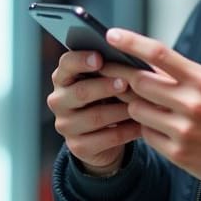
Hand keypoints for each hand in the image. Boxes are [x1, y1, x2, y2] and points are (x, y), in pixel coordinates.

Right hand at [46, 50, 142, 175]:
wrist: (104, 134)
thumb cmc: (108, 95)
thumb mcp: (105, 79)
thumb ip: (110, 66)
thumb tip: (129, 54)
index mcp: (63, 77)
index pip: (66, 63)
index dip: (82, 60)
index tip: (100, 58)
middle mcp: (58, 100)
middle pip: (80, 92)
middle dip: (105, 86)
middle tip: (125, 83)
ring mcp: (65, 125)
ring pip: (94, 117)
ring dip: (120, 110)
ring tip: (141, 105)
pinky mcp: (77, 146)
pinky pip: (105, 138)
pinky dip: (126, 131)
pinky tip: (141, 125)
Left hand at [104, 28, 200, 191]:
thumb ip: (187, 75)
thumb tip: (151, 63)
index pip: (160, 54)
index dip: (132, 42)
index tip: (112, 34)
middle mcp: (191, 104)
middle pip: (139, 83)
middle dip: (127, 79)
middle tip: (117, 75)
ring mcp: (182, 130)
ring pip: (137, 109)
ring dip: (136, 105)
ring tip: (148, 105)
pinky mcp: (177, 153)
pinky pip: (146, 134)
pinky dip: (148, 128)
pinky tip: (162, 127)